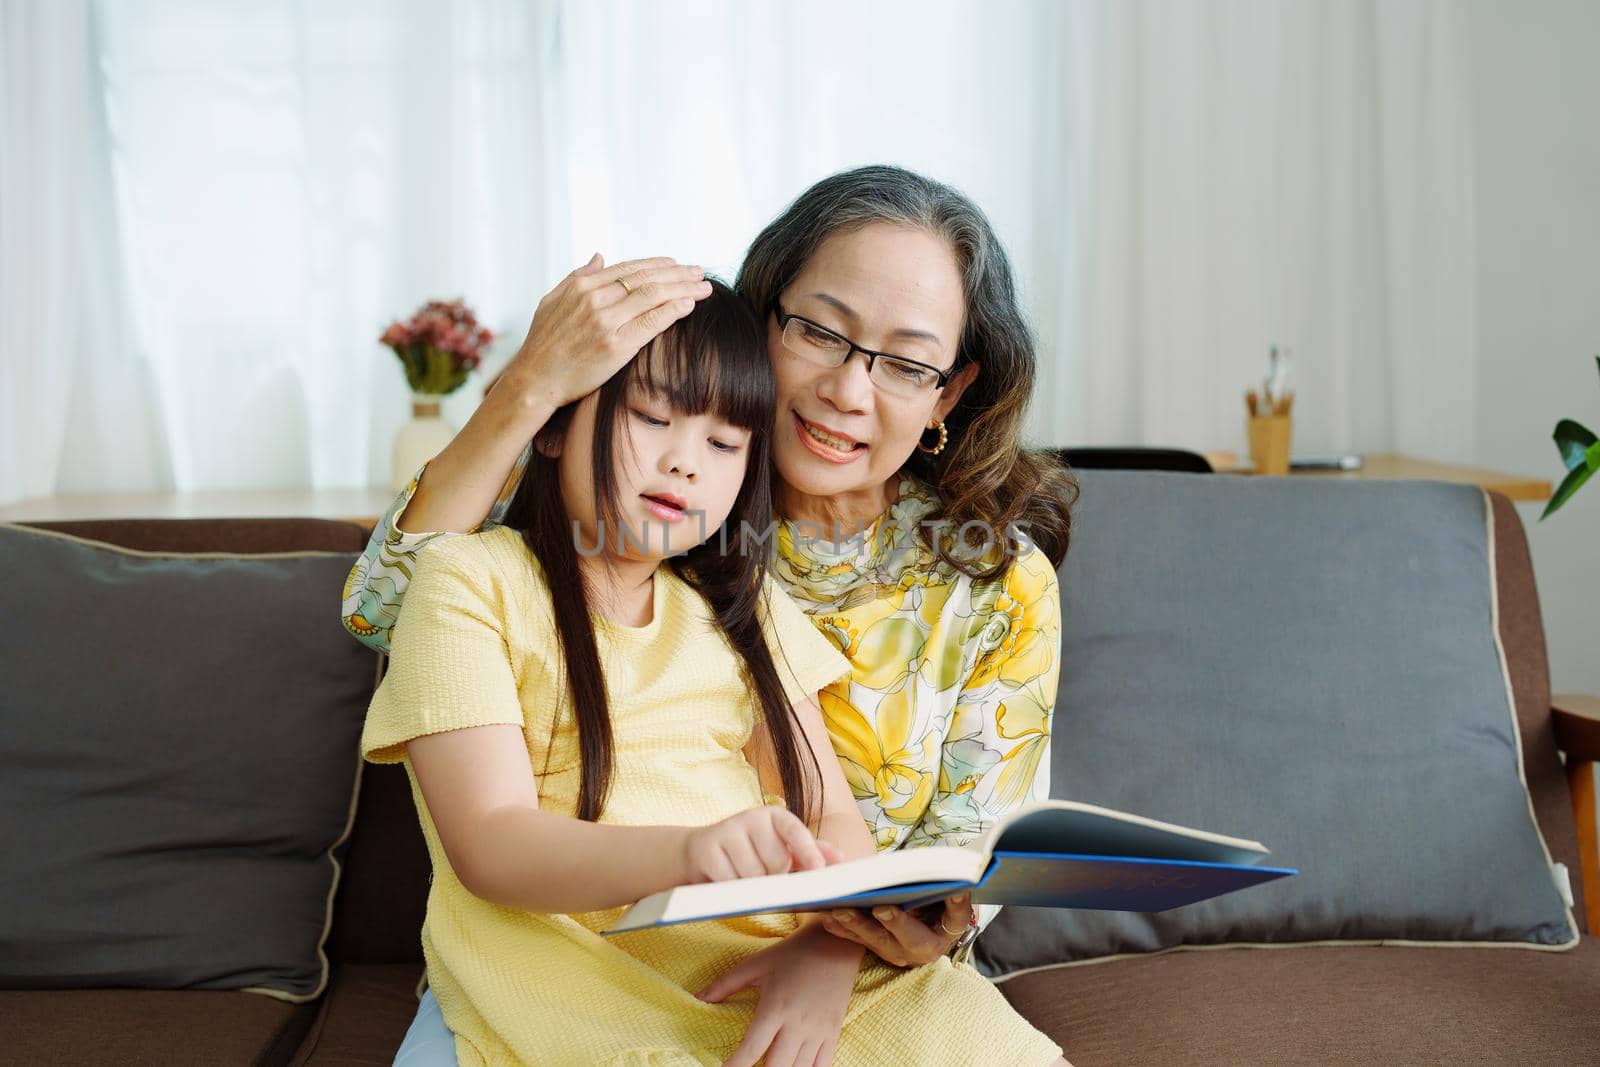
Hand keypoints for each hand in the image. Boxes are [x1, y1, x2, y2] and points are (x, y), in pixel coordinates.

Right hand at [494, 253, 712, 410]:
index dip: (657, 265)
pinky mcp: (616, 346)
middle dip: (678, 274)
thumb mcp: (553, 300)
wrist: (535, 380)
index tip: (677, 264)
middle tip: (699, 271)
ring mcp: (606, 321)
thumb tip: (599, 256)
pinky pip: (651, 322)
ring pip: (653, 296)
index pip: (629, 268)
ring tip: (703, 286)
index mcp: (582, 286)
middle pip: (647, 279)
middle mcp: (595, 299)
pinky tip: (690, 305)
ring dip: (683, 289)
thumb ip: (578, 276)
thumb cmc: (543, 344)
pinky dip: (673, 310)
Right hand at [681, 807, 846, 883]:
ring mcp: (727, 829)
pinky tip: (727, 879)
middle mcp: (752, 817)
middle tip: (766, 876)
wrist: (702, 851)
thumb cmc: (750, 852)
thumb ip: (810, 852)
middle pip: (776, 861)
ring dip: (752, 885)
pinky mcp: (707, 847)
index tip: (819, 870)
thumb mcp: (780, 848)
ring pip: (753, 874)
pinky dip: (732, 887)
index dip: (808, 850)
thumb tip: (840, 858)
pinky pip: (729, 879)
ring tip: (744, 876)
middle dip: (774, 877)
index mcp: (775, 816)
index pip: (795, 830)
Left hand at [697, 923, 861, 1066]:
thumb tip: (698, 998)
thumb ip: (725, 984)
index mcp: (775, 1006)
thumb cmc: (792, 954)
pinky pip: (823, 1066)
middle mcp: (797, 1023)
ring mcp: (818, 1031)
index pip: (751, 1049)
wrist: (834, 945)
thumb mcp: (756, 964)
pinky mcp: (833, 1032)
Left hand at [816, 892, 971, 966]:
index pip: (916, 934)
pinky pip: (855, 937)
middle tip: (844, 909)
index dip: (899, 922)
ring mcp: (889, 950)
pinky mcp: (874, 944)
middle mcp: (908, 952)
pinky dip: (839, 927)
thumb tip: (959, 889)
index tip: (882, 908)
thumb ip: (957, 902)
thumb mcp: (957, 909)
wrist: (939, 927)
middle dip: (865, 924)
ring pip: (867, 939)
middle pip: (885, 939)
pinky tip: (825, 916)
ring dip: (848, 924)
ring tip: (832, 909)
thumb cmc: (948, 912)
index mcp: (932, 944)